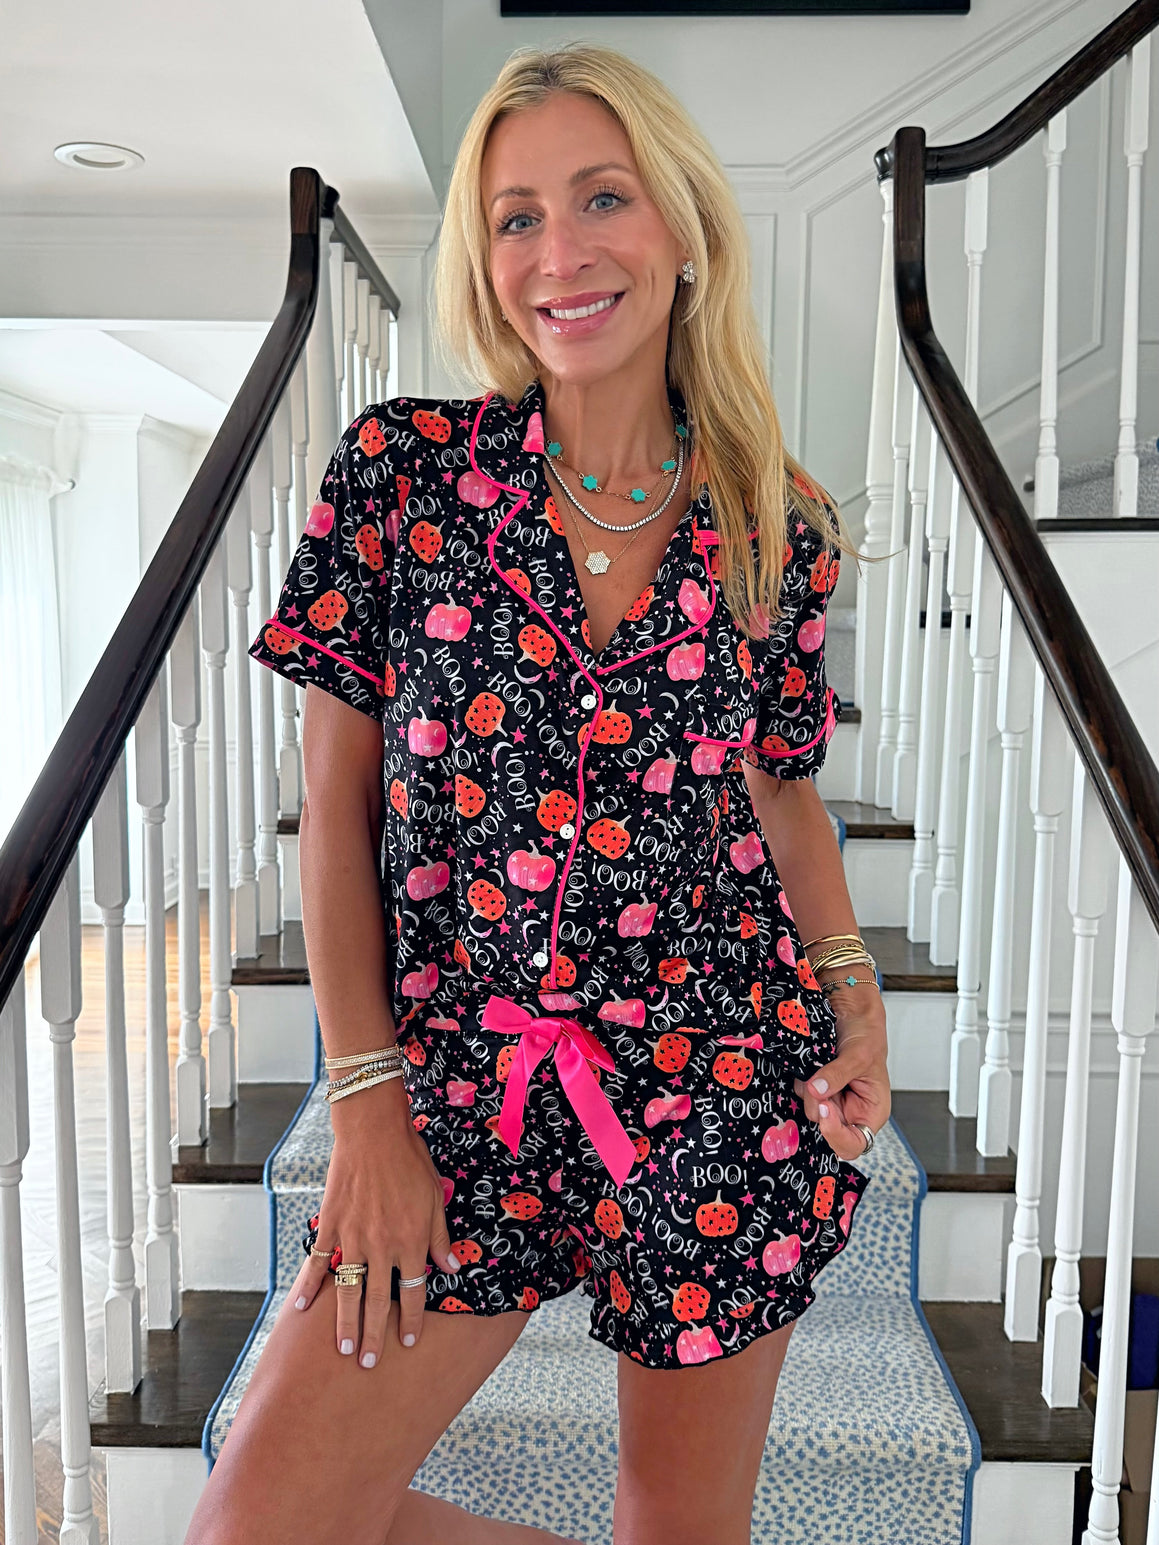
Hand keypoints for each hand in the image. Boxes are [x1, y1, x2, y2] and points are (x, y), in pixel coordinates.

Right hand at [289, 1079, 460, 1365]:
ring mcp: (353, 1238)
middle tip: (367, 1364)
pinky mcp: (331, 1226)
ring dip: (344, 1323)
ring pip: (348, 1290)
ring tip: (342, 1349)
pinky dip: (308, 1287)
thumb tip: (451, 1268)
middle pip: (377, 1302)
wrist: (374, 1133)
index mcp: (411, 1241)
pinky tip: (300, 1310)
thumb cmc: (410, 1161)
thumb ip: (439, 1237)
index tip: (408, 1342)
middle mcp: (382, 1246)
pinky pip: (318, 1263)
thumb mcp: (435, 1198)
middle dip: (373, 1336)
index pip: (413, 1292)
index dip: (411, 1320)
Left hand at [793, 996, 890, 1162]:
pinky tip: (810, 1067)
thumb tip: (816, 1090)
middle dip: (818, 1105)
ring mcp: (832, 1101)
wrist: (852, 1014)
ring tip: (820, 1067)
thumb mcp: (858, 1056)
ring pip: (811, 1110)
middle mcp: (850, 1111)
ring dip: (808, 1090)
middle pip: (826, 1128)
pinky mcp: (816, 1090)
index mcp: (870, 1113)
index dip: (836, 1135)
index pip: (854, 1144)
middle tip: (818, 1082)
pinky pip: (802, 1094)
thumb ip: (838, 1074)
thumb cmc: (867, 1036)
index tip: (825, 1109)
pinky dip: (802, 1081)